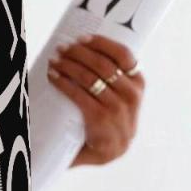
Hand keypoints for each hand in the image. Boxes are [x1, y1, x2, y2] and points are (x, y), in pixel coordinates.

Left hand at [46, 33, 145, 166]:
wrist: (107, 152)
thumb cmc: (109, 118)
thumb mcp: (120, 96)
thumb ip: (114, 77)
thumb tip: (87, 47)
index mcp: (138, 84)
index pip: (123, 54)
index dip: (101, 43)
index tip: (82, 38)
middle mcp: (131, 96)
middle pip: (103, 64)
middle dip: (79, 53)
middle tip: (61, 48)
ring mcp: (117, 109)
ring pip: (89, 78)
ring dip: (68, 65)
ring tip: (54, 60)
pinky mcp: (101, 120)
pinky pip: (79, 95)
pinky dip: (63, 83)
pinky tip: (53, 77)